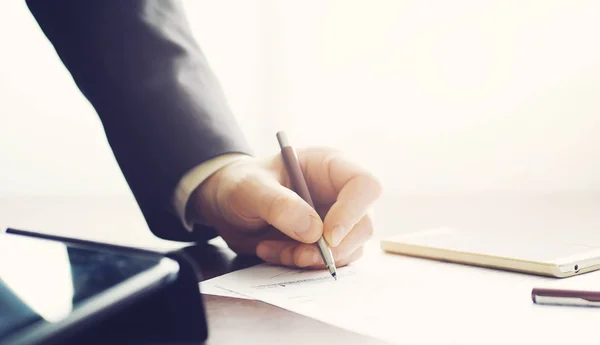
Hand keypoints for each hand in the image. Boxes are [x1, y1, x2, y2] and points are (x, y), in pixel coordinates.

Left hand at [193, 147, 381, 268]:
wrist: (227, 207)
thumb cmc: (241, 184)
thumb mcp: (249, 188)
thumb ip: (278, 204)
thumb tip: (314, 231)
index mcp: (329, 166)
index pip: (364, 185)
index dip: (353, 212)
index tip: (327, 236)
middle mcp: (340, 193)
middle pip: (364, 224)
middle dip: (333, 248)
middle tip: (298, 255)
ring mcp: (336, 219)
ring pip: (349, 249)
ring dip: (312, 259)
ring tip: (274, 250)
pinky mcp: (326, 242)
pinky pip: (329, 262)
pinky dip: (302, 264)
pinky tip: (274, 252)